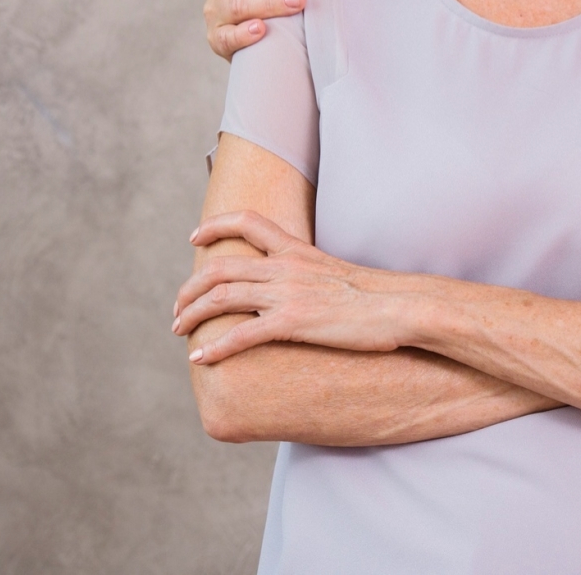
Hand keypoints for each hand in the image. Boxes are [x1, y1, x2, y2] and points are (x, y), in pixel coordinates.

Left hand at [175, 211, 409, 362]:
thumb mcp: (340, 273)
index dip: (213, 226)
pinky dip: (215, 346)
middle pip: (219, 268)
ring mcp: (287, 294)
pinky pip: (241, 334)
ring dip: (191, 314)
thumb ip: (313, 275)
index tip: (193, 238)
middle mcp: (286, 267)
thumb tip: (304, 289)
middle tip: (178, 307)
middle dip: (189, 288)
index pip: (247, 222)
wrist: (402, 306)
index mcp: (297, 251)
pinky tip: (200, 358)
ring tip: (178, 329)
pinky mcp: (293, 322)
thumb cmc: (379, 296)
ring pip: (220, 297)